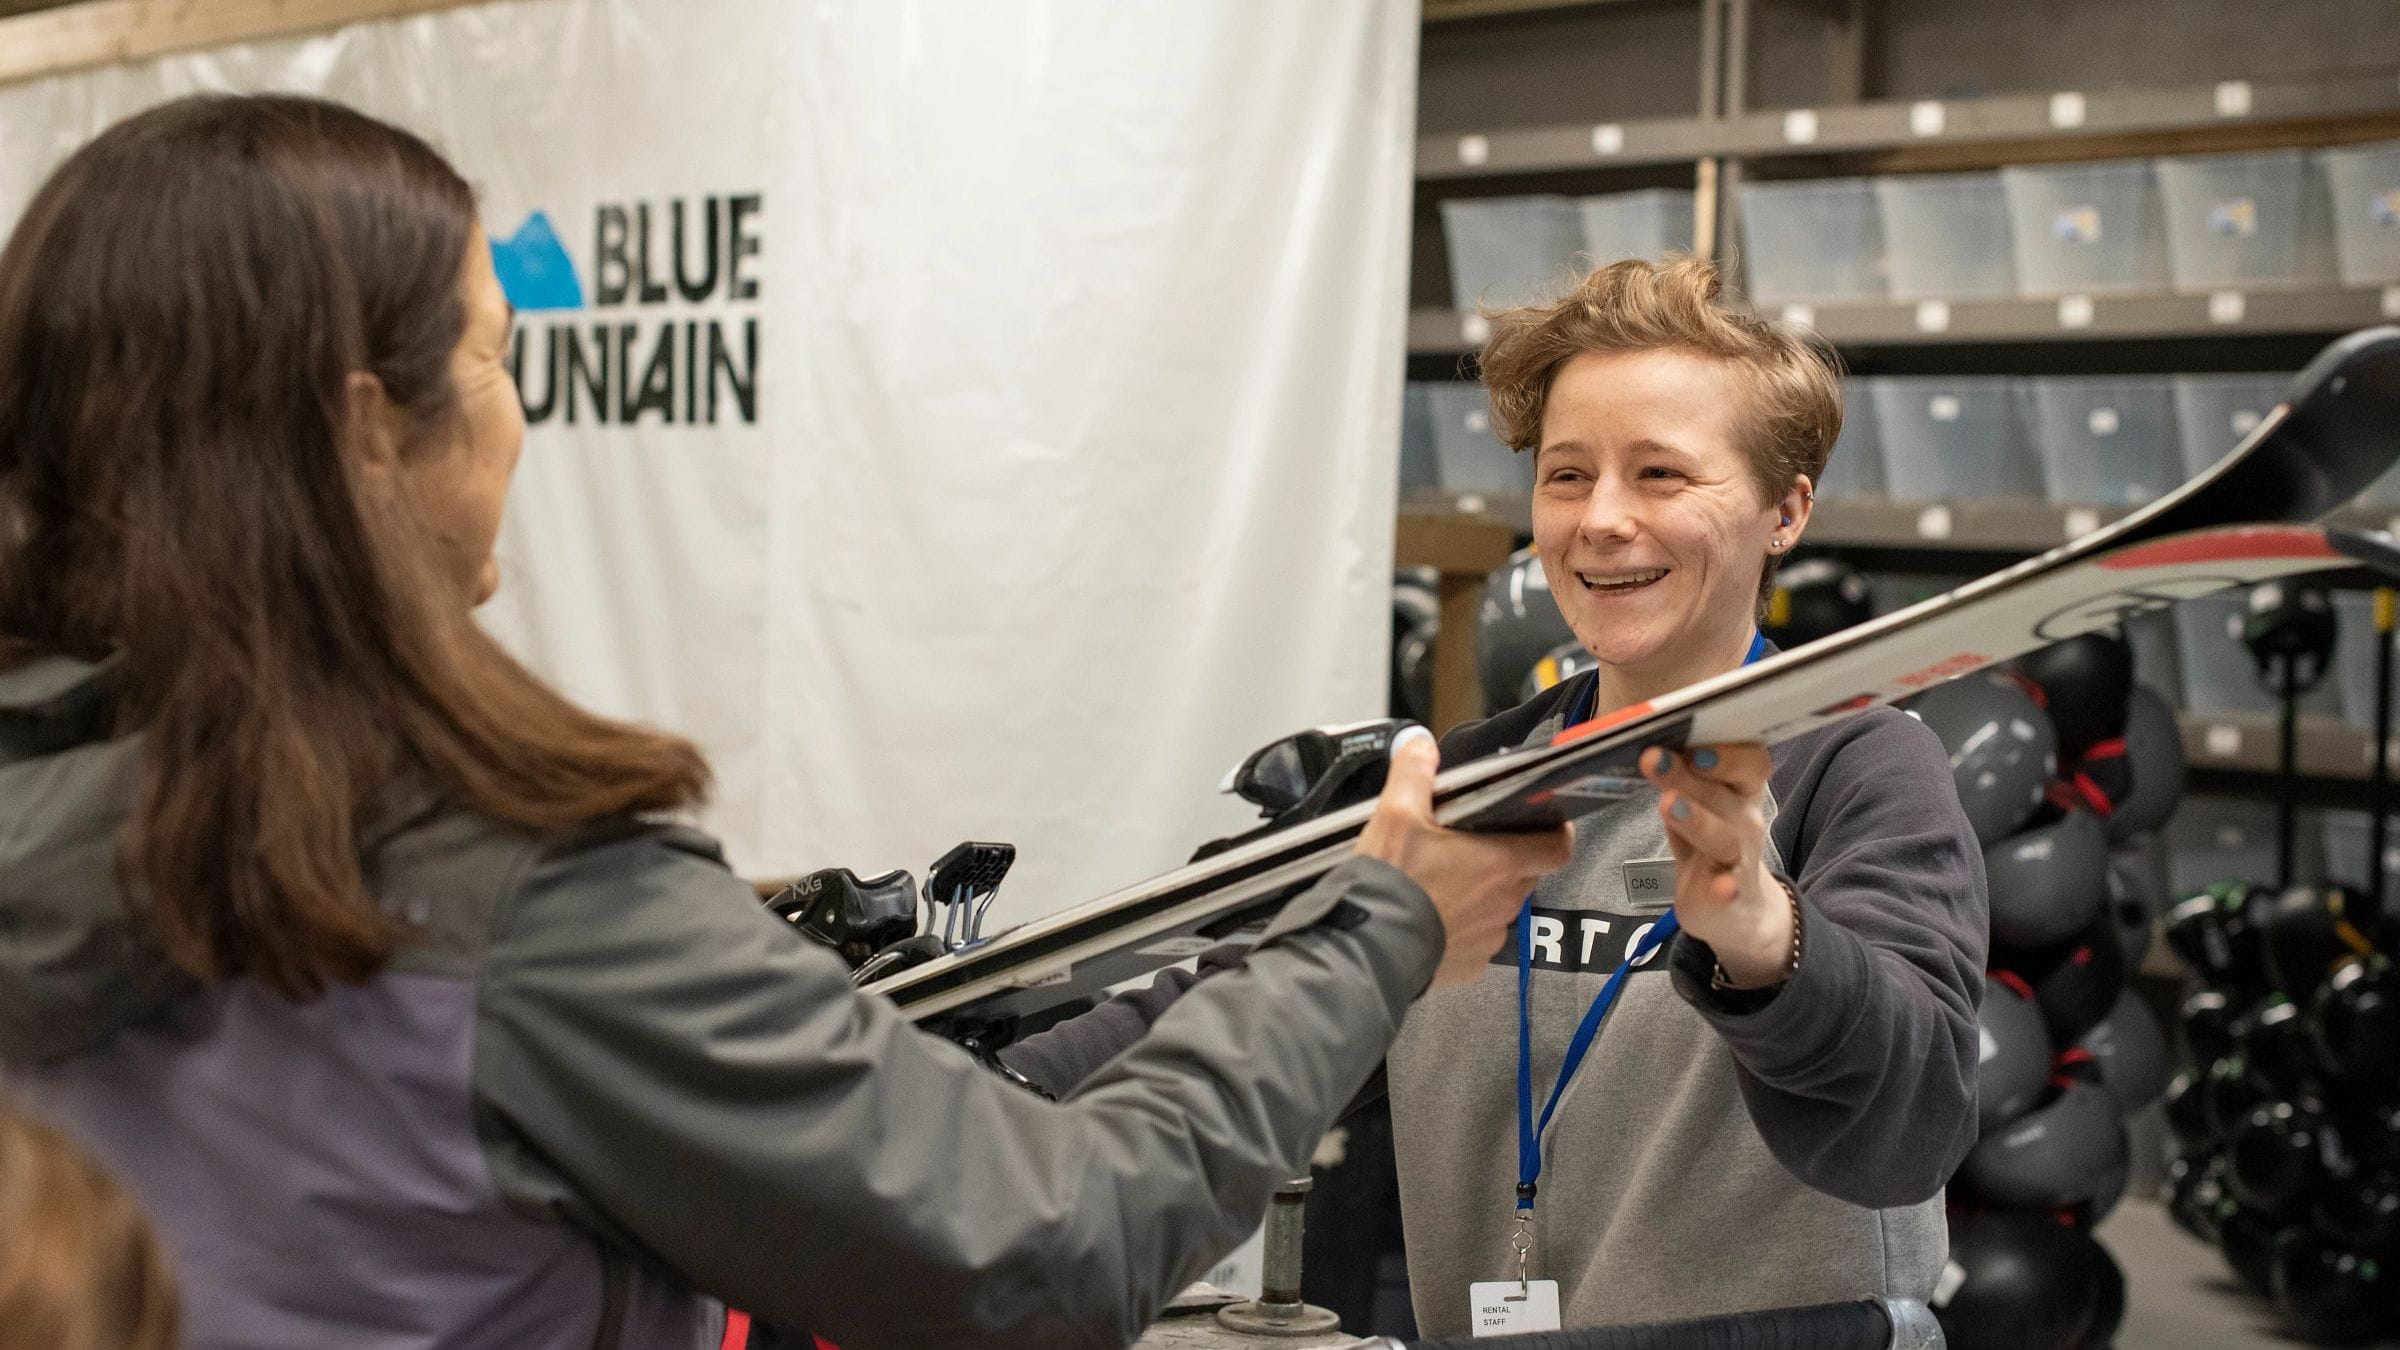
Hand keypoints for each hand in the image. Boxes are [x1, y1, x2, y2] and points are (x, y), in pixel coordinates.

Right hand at [1357, 732, 1574, 988]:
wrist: (1368, 947)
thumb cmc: (1392, 879)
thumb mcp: (1396, 813)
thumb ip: (1414, 772)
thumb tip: (1421, 743)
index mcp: (1502, 862)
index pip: (1558, 847)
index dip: (1556, 833)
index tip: (1544, 823)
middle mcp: (1506, 902)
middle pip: (1524, 873)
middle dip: (1504, 859)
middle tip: (1467, 847)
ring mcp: (1490, 937)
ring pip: (1499, 907)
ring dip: (1481, 895)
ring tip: (1440, 884)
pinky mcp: (1470, 965)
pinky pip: (1476, 940)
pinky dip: (1461, 928)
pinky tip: (1430, 918)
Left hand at [1642, 744, 1792, 988]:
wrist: (1735, 906)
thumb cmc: (1707, 838)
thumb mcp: (1695, 802)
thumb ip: (1677, 775)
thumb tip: (1641, 740)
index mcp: (1740, 789)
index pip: (1749, 761)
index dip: (1725, 751)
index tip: (1691, 742)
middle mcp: (1745, 820)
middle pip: (1723, 794)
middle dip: (1686, 775)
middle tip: (1652, 758)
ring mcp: (1739, 859)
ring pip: (1723, 838)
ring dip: (1697, 820)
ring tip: (1668, 804)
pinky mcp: (1728, 896)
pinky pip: (1729, 892)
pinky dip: (1725, 889)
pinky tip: (1722, 888)